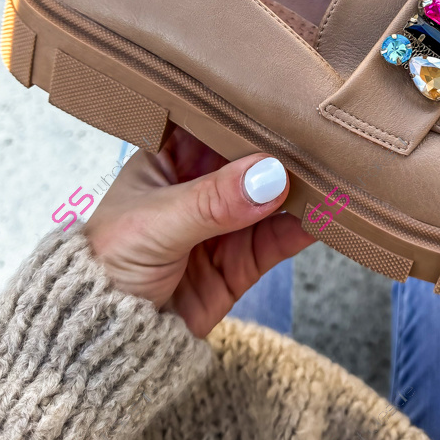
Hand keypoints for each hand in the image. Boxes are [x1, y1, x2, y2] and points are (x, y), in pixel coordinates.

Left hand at [83, 128, 313, 336]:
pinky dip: (305, 227)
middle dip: (284, 148)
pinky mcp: (242, 261)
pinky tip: (327, 214)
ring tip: (335, 173)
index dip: (247, 108)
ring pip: (274, 197)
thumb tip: (269, 176)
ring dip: (302, 187)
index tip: (285, 97)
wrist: (104, 343)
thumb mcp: (155, 224)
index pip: (213, 121)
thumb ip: (213, 201)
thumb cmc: (106, 266)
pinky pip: (280, 239)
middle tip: (321, 134)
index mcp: (169, 157)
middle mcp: (201, 184)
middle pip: (252, 157)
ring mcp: (225, 223)